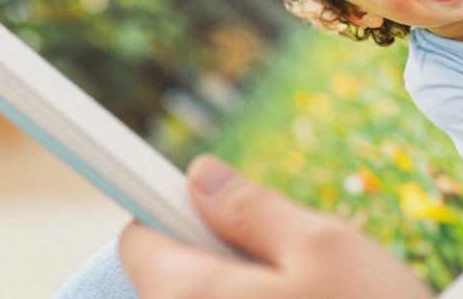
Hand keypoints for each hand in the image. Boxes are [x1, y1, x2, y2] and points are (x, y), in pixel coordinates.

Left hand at [118, 155, 433, 298]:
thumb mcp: (323, 246)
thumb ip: (252, 208)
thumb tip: (200, 175)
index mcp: (188, 297)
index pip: (138, 240)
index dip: (178, 210)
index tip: (218, 207)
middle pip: (175, 281)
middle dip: (224, 259)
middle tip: (293, 265)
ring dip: (248, 295)